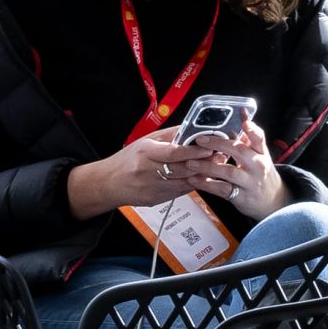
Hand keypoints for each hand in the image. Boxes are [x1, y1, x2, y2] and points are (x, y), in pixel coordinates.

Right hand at [68, 137, 202, 216]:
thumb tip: (192, 128)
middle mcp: (148, 171)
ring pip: (185, 182)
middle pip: (183, 168)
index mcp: (145, 153)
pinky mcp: (156, 199)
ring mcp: (152, 187)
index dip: (194, 150)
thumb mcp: (145, 142)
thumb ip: (169, 136)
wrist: (109, 184)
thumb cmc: (127, 161)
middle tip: (218, 156)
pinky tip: (199, 178)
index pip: (174, 152)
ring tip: (213, 166)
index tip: (209, 147)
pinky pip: (180, 192)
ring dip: (202, 174)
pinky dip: (192, 184)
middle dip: (204, 162)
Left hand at [180, 117, 290, 217]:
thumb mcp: (259, 156)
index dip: (252, 130)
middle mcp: (258, 166)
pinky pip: (222, 189)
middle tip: (200, 140)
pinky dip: (206, 184)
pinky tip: (193, 179)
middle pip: (240, 151)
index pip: (259, 138)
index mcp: (261, 153)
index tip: (244, 122)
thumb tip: (241, 114)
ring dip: (207, 167)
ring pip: (228, 172)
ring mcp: (250, 182)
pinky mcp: (241, 196)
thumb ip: (248, 138)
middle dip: (219, 144)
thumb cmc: (260, 175)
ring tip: (190, 163)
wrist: (273, 201)